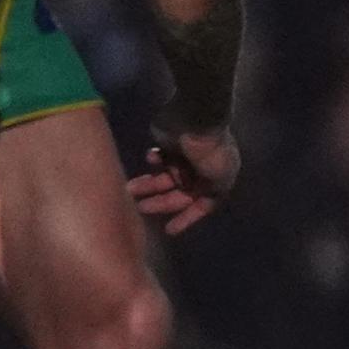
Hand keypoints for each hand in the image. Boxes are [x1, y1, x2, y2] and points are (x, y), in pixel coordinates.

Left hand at [129, 121, 239, 236]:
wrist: (195, 117)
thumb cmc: (208, 151)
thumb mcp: (218, 178)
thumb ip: (207, 194)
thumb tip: (194, 201)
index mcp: (217, 180)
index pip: (200, 205)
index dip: (185, 219)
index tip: (168, 230)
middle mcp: (202, 170)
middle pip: (178, 193)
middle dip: (159, 201)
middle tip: (139, 207)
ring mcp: (185, 157)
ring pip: (165, 178)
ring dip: (149, 184)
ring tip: (130, 188)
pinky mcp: (170, 144)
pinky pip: (160, 159)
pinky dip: (154, 160)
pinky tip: (152, 156)